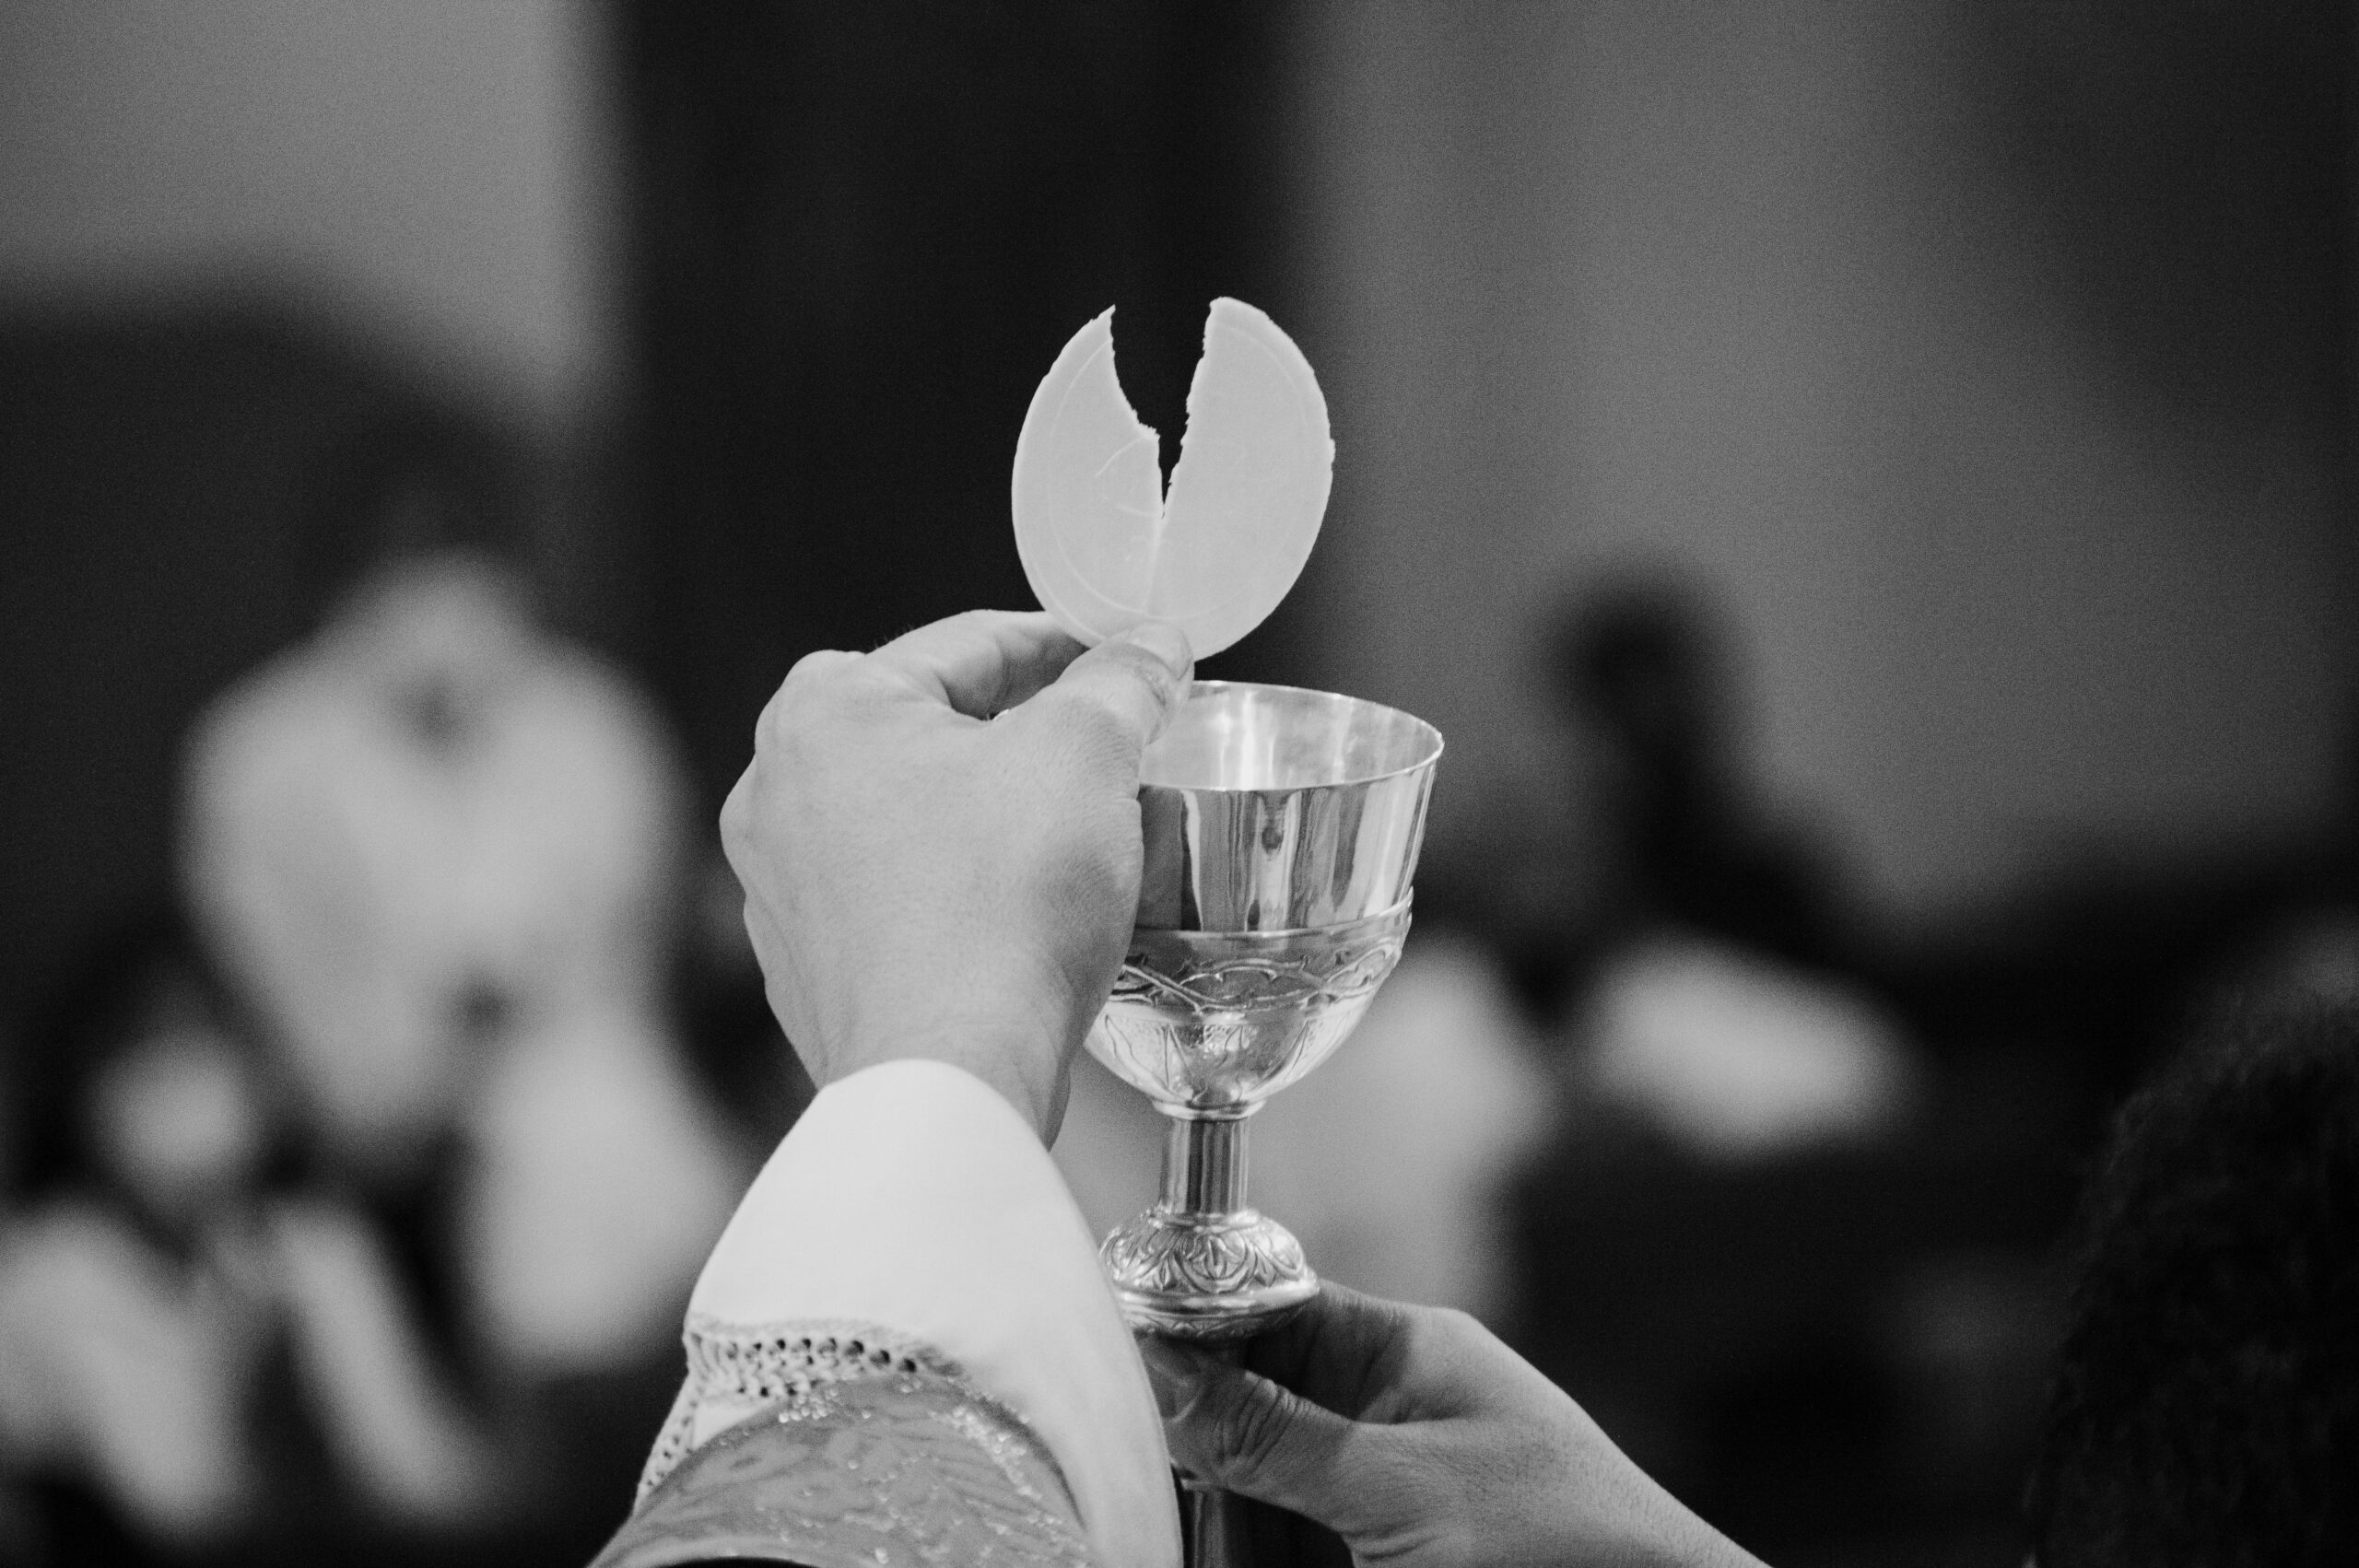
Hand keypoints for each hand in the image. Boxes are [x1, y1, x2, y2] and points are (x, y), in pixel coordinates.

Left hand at [721, 610, 1192, 1141]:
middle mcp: (774, 789)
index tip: (1128, 663)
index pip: (971, 645)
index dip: (1067, 645)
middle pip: (932, 730)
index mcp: (824, 708)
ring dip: (987, 815)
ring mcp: (777, 888)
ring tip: (1072, 836)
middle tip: (1109, 750)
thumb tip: (1152, 648)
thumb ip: (1122, 680)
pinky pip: (895, 900)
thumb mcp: (1086, 753)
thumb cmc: (1002, 898)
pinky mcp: (804, 970)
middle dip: (1022, 734)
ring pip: (910, 817)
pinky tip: (1017, 915)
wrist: (947, 1075)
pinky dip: (955, 892)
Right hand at [1142, 1285, 1764, 1567]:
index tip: (1108, 1355)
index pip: (1265, 1307)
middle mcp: (1386, 1415)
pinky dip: (1252, 1537)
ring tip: (1163, 1520)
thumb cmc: (1567, 1547)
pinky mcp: (1384, 1551)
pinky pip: (1289, 1532)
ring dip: (1214, 1509)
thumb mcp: (1406, 1488)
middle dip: (1190, 1443)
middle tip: (1133, 1474)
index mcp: (1404, 1355)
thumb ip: (1278, 1437)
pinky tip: (1210, 1539)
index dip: (1187, 1326)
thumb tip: (1161, 1371)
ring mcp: (1384, 1493)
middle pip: (1245, 1409)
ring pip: (1257, 1486)